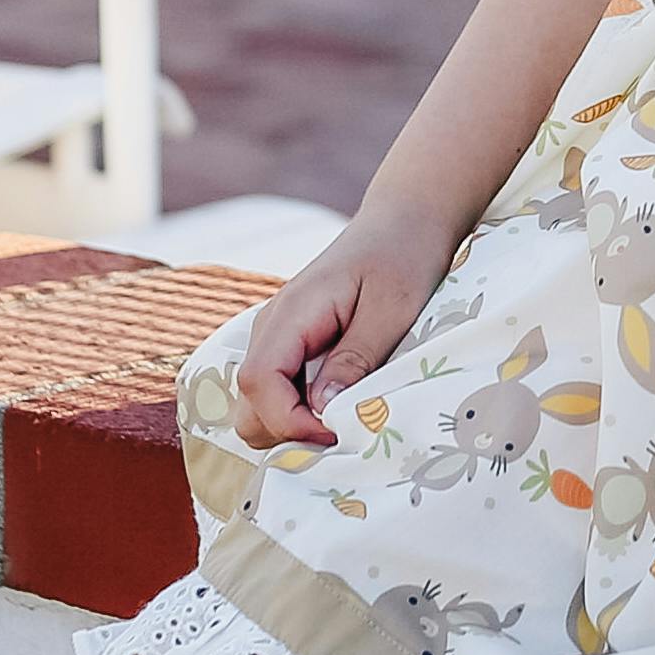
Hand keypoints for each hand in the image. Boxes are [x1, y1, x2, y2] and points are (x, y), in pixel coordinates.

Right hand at [231, 207, 452, 449]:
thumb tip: (322, 409)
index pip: (258, 383)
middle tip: (345, 434)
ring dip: (296, 427)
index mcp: (291, 313)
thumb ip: (355, 359)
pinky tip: (343, 408)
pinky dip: (302, 414)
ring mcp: (278, 339)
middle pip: (248, 407)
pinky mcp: (293, 348)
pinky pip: (279, 395)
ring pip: (259, 407)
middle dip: (289, 433)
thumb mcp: (392, 308)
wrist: (406, 220)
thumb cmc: (404, 254)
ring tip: (347, 423)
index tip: (338, 431)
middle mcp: (272, 328)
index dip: (290, 420)